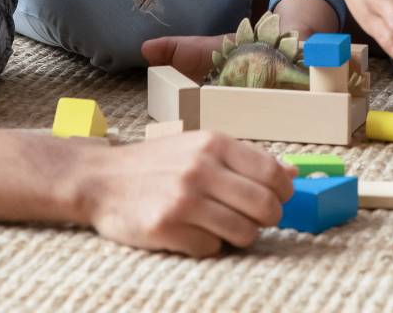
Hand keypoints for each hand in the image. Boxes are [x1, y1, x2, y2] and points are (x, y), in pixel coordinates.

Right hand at [76, 131, 293, 255]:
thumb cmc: (156, 163)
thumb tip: (292, 173)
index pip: (273, 174)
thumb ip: (244, 158)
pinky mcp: (166, 227)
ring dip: (239, 236)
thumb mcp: (199, 146)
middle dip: (266, 219)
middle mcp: (201, 169)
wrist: (100, 179)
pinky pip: (212, 248)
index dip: (283, 193)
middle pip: (266, 207)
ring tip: (222, 227)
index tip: (275, 199)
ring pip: (244, 233)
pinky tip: (192, 232)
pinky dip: (208, 245)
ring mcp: (183, 199)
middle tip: (252, 219)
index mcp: (214, 143)